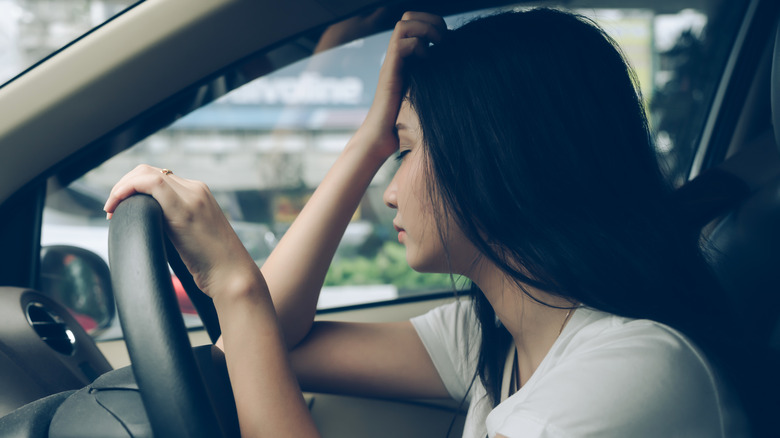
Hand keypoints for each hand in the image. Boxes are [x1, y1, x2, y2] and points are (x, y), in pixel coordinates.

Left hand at [103, 165, 257, 296]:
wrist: (232, 276)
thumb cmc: (213, 265)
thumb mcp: (191, 237)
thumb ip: (173, 224)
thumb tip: (149, 227)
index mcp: (199, 194)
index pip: (159, 177)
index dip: (133, 186)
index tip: (119, 206)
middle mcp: (196, 190)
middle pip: (149, 170)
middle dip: (124, 184)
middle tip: (111, 207)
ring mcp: (193, 196)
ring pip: (147, 173)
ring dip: (122, 187)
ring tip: (111, 209)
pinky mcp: (185, 209)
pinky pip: (150, 184)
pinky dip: (127, 189)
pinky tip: (116, 207)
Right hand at [353, 11, 445, 159]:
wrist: (383, 137)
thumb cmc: (406, 121)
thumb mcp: (428, 92)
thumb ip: (436, 77)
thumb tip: (460, 71)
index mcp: (406, 57)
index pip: (416, 22)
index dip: (434, 22)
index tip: (449, 39)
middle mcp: (397, 56)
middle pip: (407, 17)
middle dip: (430, 20)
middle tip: (443, 38)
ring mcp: (392, 63)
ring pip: (403, 25)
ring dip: (425, 29)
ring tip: (438, 45)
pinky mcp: (389, 73)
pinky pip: (400, 45)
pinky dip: (418, 47)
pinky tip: (427, 61)